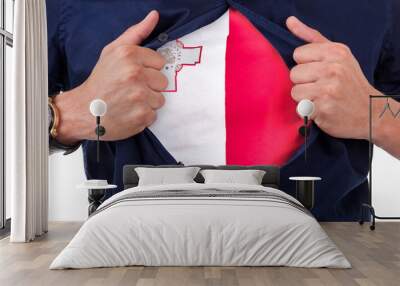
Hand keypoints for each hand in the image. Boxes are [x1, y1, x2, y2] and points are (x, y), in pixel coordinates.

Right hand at [55, 10, 167, 144]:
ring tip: (129, 101)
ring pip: (160, 99)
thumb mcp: (113, 51)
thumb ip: (136, 33)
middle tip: (130, 89)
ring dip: (147, 102)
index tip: (133, 75)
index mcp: (129, 55)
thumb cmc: (100, 80)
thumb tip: (155, 15)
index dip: (147, 69)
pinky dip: (143, 116)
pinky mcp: (142, 115)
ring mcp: (139, 96)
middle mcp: (135, 74)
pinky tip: (129, 112)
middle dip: (149, 86)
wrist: (83, 110)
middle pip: (162, 81)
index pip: (160, 62)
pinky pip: (154, 114)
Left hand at [286, 16, 381, 139]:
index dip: (305, 65)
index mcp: (336, 51)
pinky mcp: (323, 107)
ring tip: (320, 98)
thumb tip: (289, 21)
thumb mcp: (338, 54)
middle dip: (304, 82)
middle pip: (294, 73)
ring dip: (304, 98)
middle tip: (321, 87)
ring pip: (295, 91)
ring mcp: (328, 88)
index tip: (319, 72)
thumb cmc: (349, 82)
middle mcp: (333, 68)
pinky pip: (300, 107)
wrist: (370, 113)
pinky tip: (321, 109)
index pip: (297, 54)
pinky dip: (308, 111)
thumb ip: (311, 38)